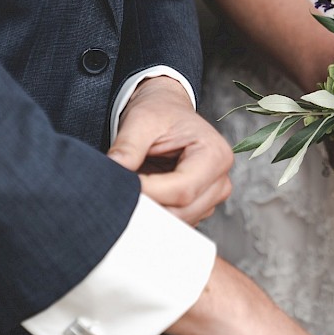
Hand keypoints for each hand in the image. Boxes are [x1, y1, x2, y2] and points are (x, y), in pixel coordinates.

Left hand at [108, 76, 233, 224]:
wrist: (167, 112)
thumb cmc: (160, 113)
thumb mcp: (141, 120)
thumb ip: (128, 146)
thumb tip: (113, 169)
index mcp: (214, 155)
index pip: (182, 189)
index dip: (149, 192)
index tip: (121, 186)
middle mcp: (220, 181)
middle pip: (182, 211)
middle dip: (148, 205)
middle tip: (118, 193)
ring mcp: (211, 198)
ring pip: (178, 221)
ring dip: (150, 212)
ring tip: (130, 191)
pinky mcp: (198, 207)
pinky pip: (175, 222)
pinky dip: (154, 214)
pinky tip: (141, 197)